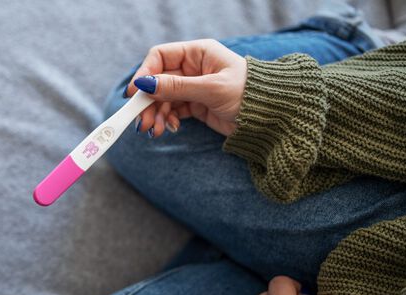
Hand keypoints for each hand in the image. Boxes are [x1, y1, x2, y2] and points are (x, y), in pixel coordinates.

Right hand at [125, 39, 245, 136]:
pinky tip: (170, 129)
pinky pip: (172, 111)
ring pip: (163, 99)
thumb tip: (145, 84)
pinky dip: (167, 120)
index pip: (160, 57)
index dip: (145, 73)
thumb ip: (177, 87)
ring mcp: (193, 87)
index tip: (134, 93)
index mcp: (198, 53)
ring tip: (156, 131)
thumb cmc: (249, 94)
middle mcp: (193, 68)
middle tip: (143, 122)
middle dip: (148, 102)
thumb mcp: (212, 89)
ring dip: (156, 115)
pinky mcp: (195, 105)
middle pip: (158, 81)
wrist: (271, 118)